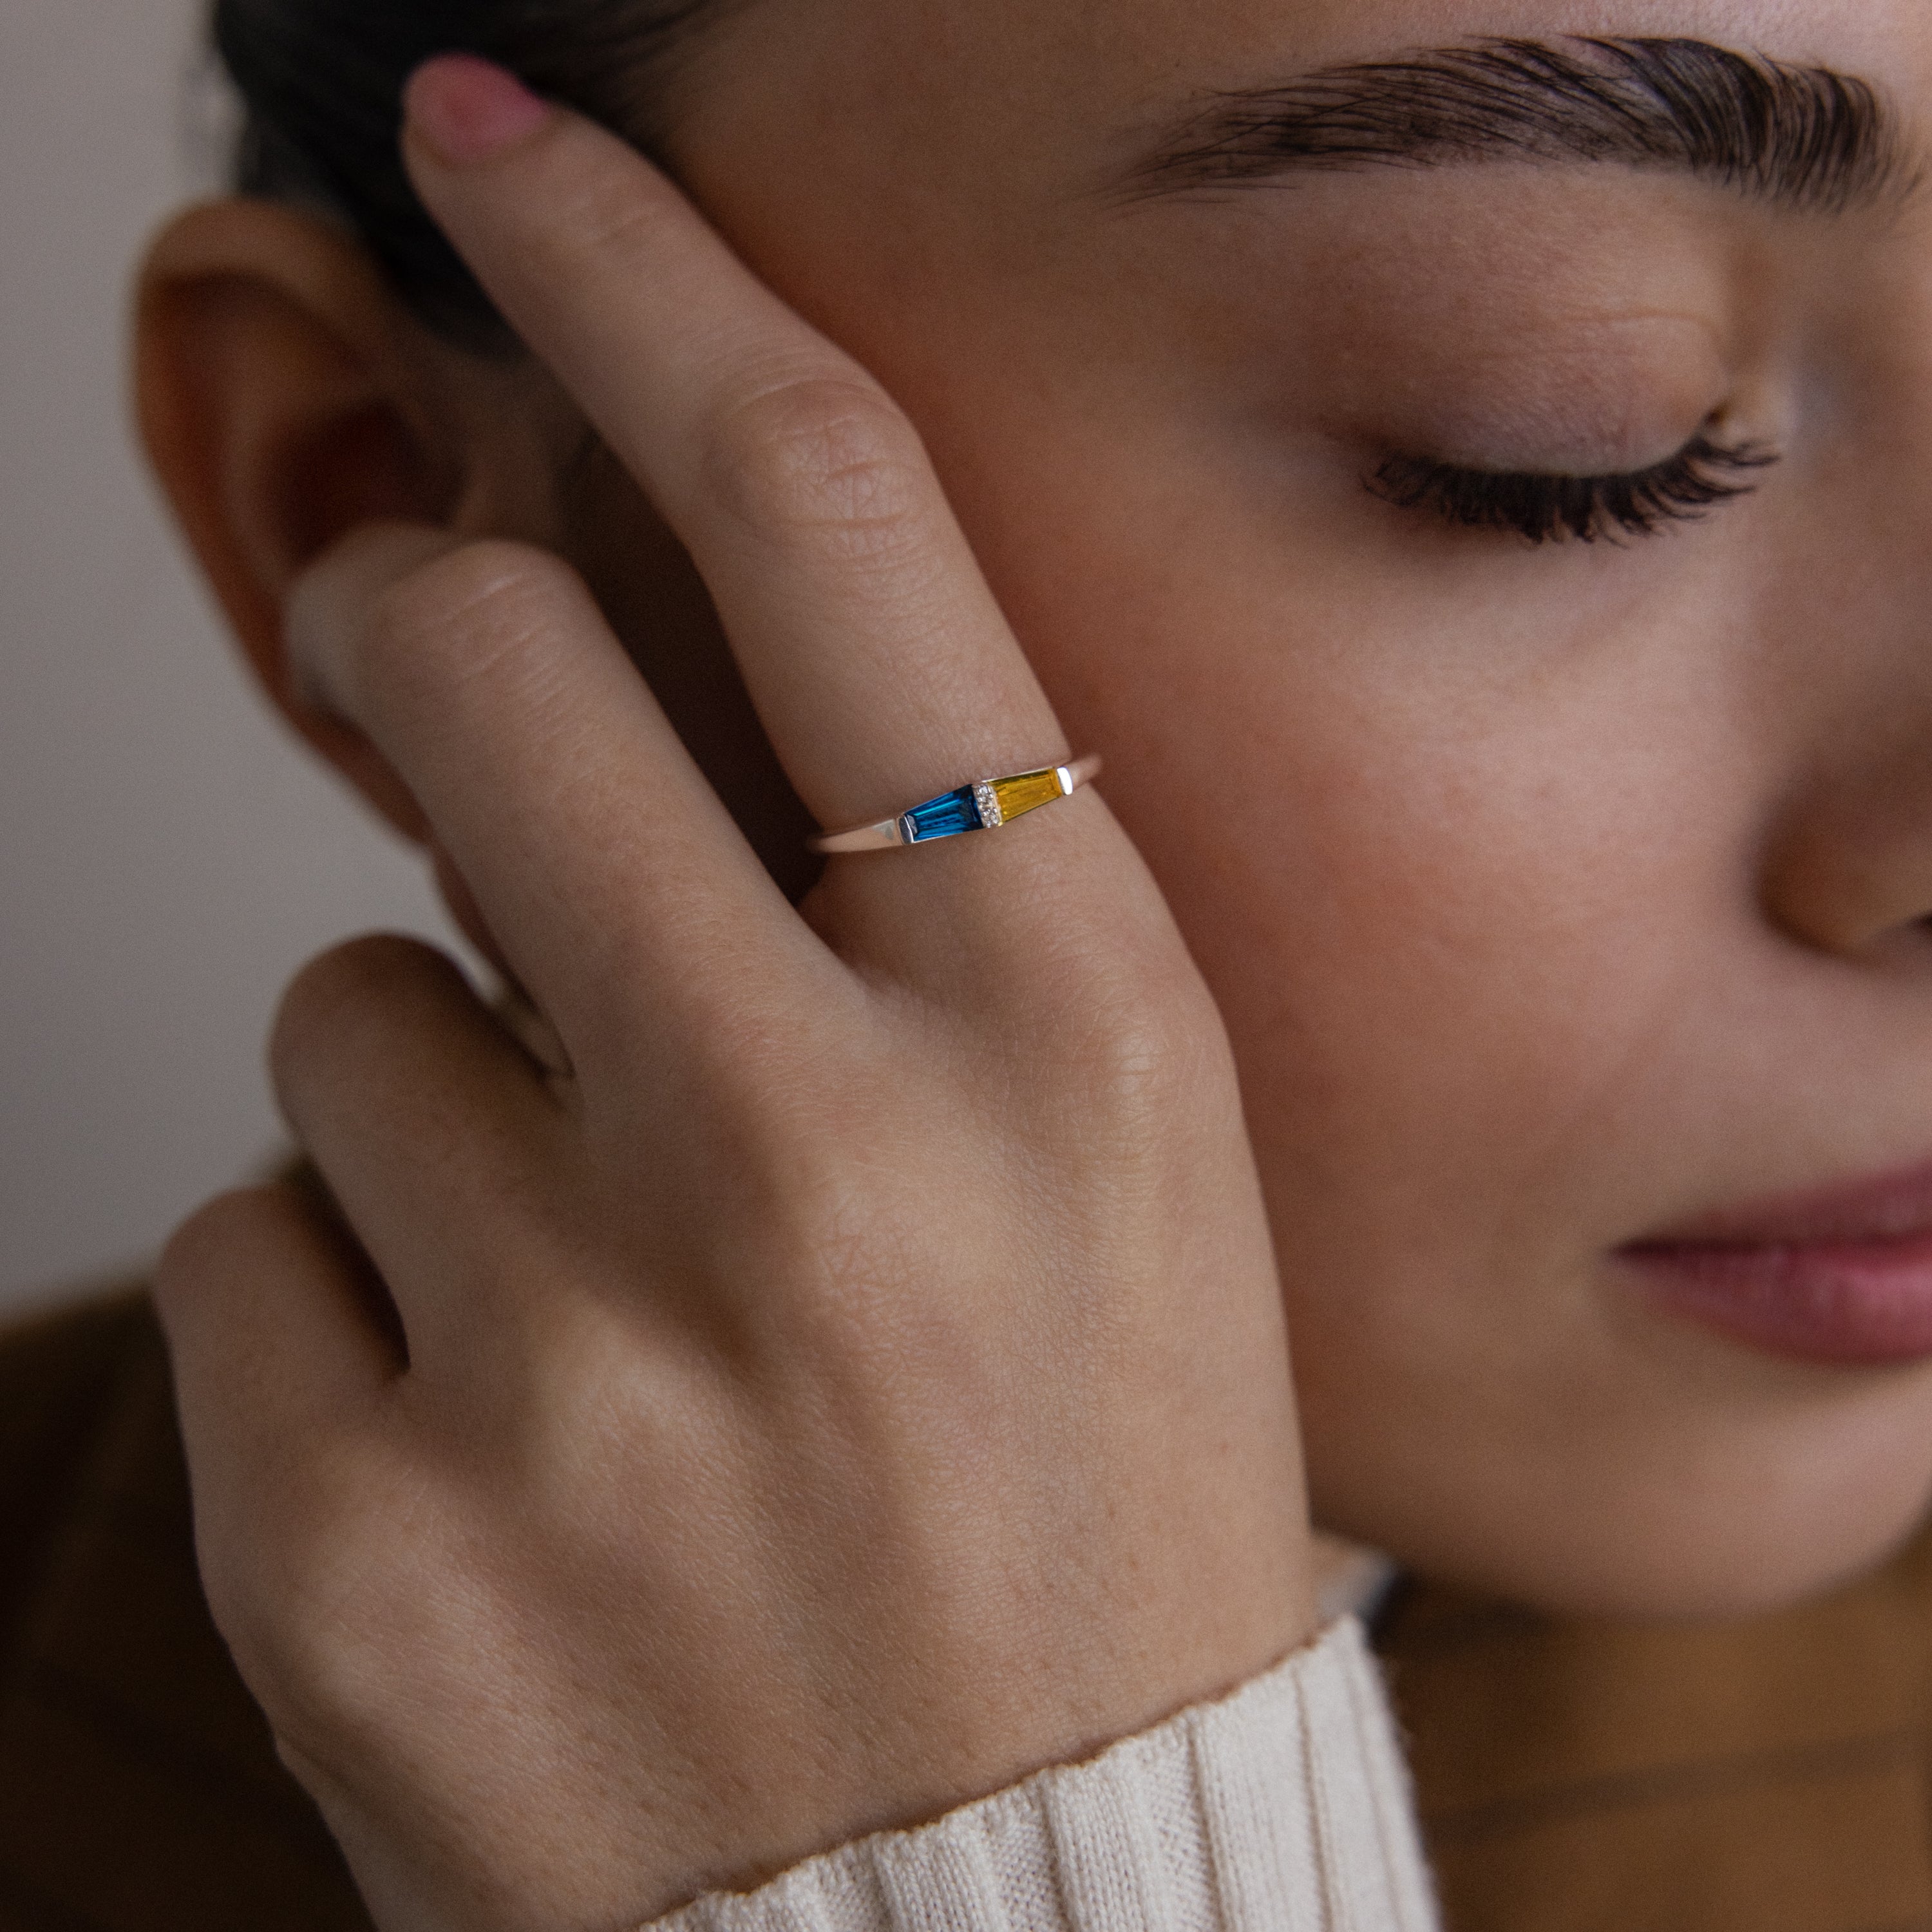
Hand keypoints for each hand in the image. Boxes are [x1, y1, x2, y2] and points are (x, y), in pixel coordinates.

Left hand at [156, 60, 1314, 1931]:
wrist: (1004, 1917)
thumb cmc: (1082, 1505)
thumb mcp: (1111, 1164)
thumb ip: (908, 892)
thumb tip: (628, 649)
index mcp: (1065, 1038)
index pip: (827, 520)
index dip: (650, 272)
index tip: (515, 154)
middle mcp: (826, 1156)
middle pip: (480, 657)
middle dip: (433, 627)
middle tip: (456, 677)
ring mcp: (576, 1350)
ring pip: (343, 998)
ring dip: (434, 1082)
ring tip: (599, 1296)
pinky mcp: (363, 1533)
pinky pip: (253, 1241)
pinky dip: (348, 1304)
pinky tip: (513, 1457)